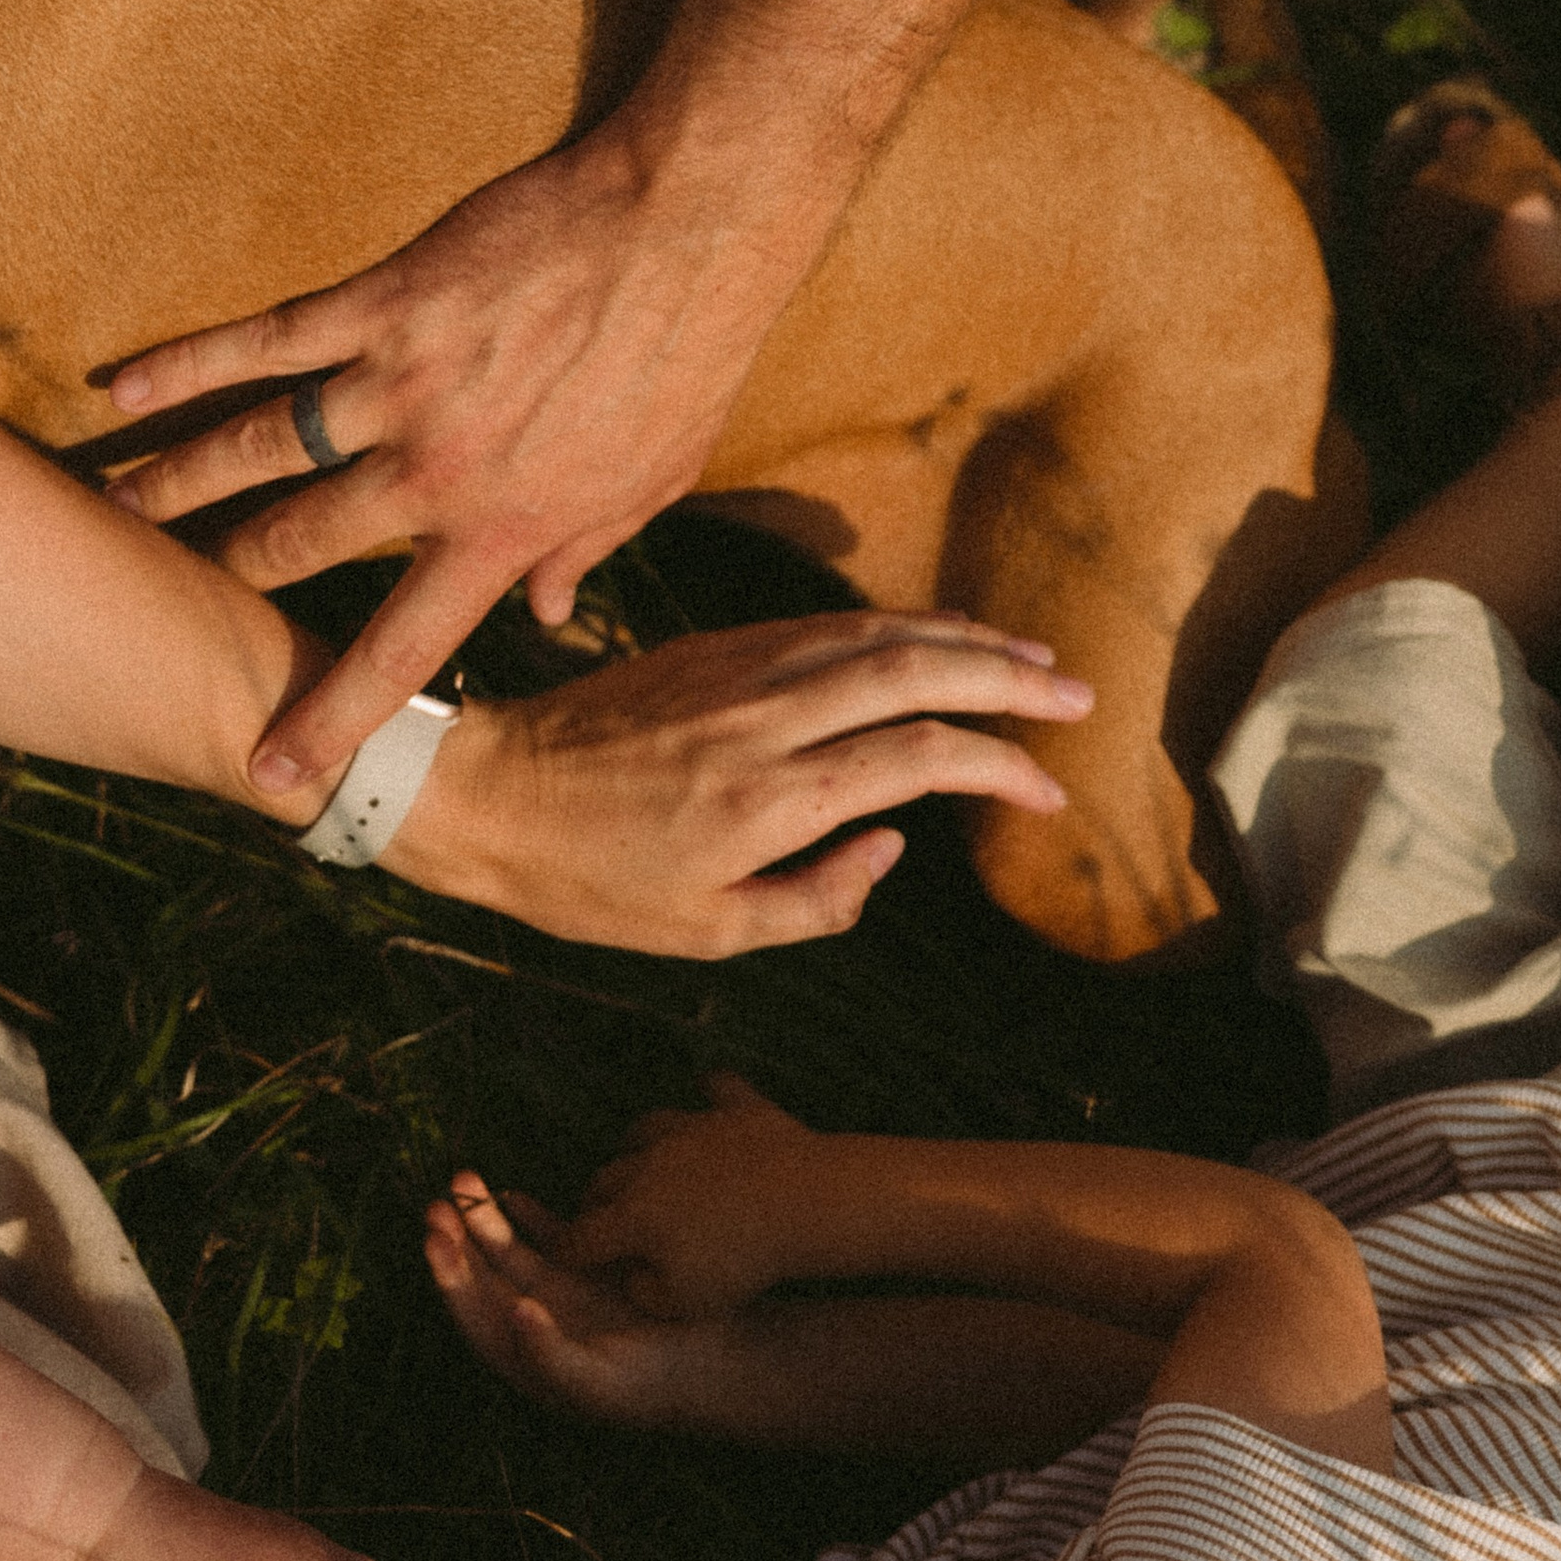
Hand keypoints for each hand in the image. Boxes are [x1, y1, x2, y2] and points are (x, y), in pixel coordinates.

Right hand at [104, 116, 830, 777]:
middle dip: (218, 581)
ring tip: (110, 516)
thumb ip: (586, 552)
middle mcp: (436, 471)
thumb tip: (546, 616)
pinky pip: (265, 342)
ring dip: (173, 485)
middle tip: (153, 610)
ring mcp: (401, 384)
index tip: (271, 771)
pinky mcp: (383, 303)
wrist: (689, 226)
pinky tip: (121, 390)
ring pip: (257, 450)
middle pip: (295, 544)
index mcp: (504, 530)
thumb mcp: (654, 479)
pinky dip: (187, 366)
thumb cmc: (688, 353)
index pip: (400, 648)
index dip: (331, 716)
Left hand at [352, 611, 1084, 953]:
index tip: (1046, 791)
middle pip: (918, 673)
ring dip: (963, 640)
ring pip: (877, 633)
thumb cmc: (588, 884)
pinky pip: (827, 625)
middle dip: (1010, 678)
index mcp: (767, 800)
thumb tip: (894, 845)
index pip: (918, 760)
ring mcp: (739, 672)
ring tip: (1028, 656)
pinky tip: (933, 638)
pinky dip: (896, 626)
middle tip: (1077, 694)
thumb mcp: (703, 935)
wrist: (482, 793)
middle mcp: (764, 721)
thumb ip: (816, 900)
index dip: (999, 767)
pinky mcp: (716, 646)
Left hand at [423, 1170, 741, 1427]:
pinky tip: (512, 1195)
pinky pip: (553, 1238)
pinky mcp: (593, 1270)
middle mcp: (536, 1324)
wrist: (709, 1365)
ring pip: (512, 1252)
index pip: (476, 1316)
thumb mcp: (595, 1381)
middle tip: (436, 1204)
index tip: (434, 1242)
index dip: (451, 1280)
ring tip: (463, 1179)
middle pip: (485, 1278)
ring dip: (486, 1220)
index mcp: (526, 1358)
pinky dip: (532, 1217)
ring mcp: (563, 1294)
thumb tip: (515, 1312)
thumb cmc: (647, 1388)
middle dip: (458, 1241)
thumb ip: (549, 1354)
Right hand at [558, 1075, 838, 1323]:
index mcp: (633, 1216)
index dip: (568, 1249)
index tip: (561, 1255)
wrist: (802, 1202)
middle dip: (595, 1199)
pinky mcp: (737, 1111)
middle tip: (598, 1215)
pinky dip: (712, 1090)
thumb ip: (645, 1292)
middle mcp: (652, 1164)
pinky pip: (719, 1089)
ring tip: (637, 1156)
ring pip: (647, 1129)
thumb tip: (632, 1273)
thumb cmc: (742, 1260)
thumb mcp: (685, 1304)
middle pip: (607, 1178)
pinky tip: (709, 1087)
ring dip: (635, 1145)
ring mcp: (694, 1130)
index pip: (584, 1234)